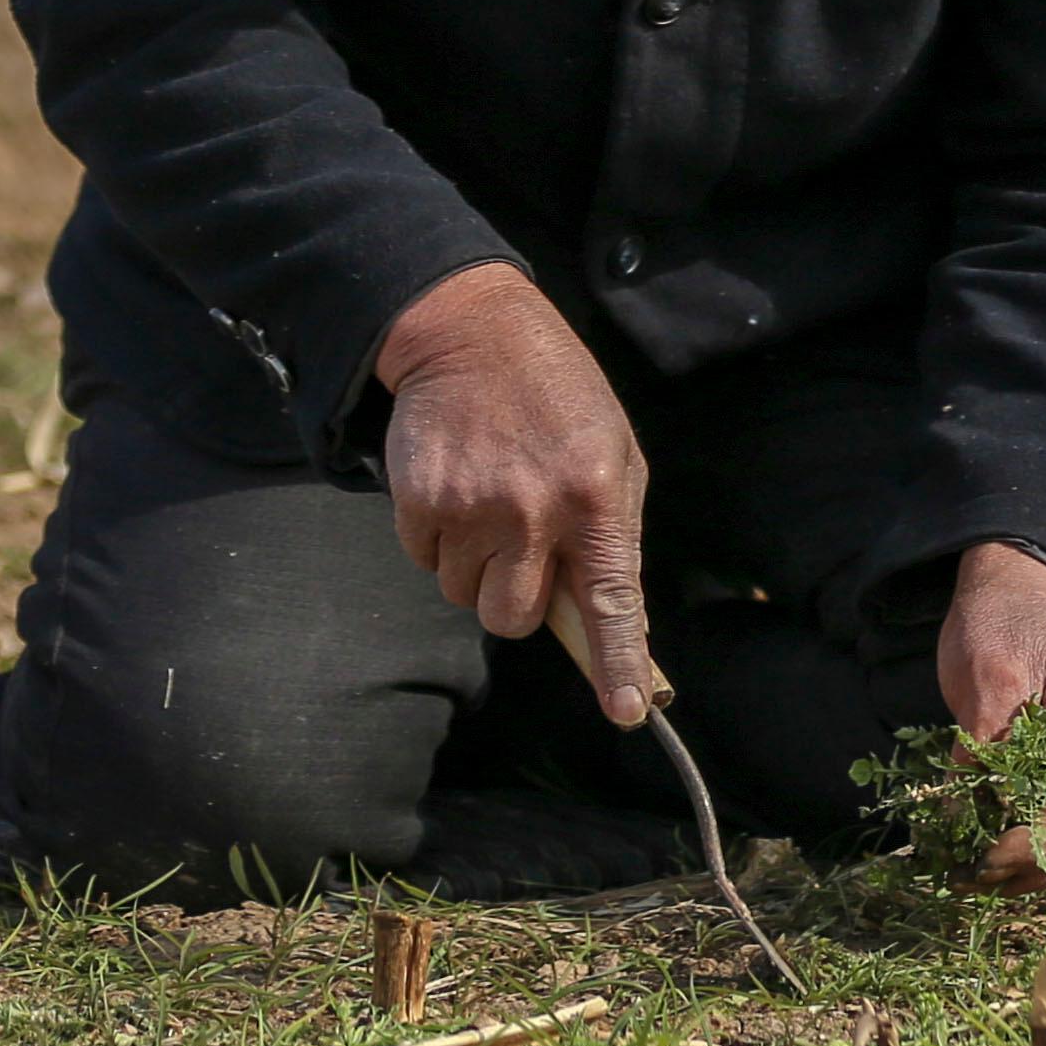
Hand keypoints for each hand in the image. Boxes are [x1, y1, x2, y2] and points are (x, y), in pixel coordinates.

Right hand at [377, 263, 657, 726]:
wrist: (473, 334)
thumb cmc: (560, 399)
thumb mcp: (614, 451)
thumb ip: (613, 532)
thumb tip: (614, 613)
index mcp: (595, 497)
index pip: (612, 600)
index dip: (618, 661)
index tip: (626, 711)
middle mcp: (534, 511)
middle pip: (512, 619)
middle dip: (515, 601)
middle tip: (522, 552)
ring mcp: (470, 510)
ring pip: (464, 596)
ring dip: (476, 568)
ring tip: (491, 504)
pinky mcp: (419, 503)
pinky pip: (426, 563)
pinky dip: (440, 541)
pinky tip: (458, 490)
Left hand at [937, 541, 1045, 887]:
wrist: (1018, 601)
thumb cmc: (1005, 626)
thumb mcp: (989, 672)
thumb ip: (983, 744)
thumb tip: (959, 815)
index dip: (1031, 846)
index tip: (977, 857)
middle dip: (1026, 869)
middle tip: (962, 873)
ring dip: (1026, 874)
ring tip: (966, 872)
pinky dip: (1025, 859)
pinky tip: (979, 855)